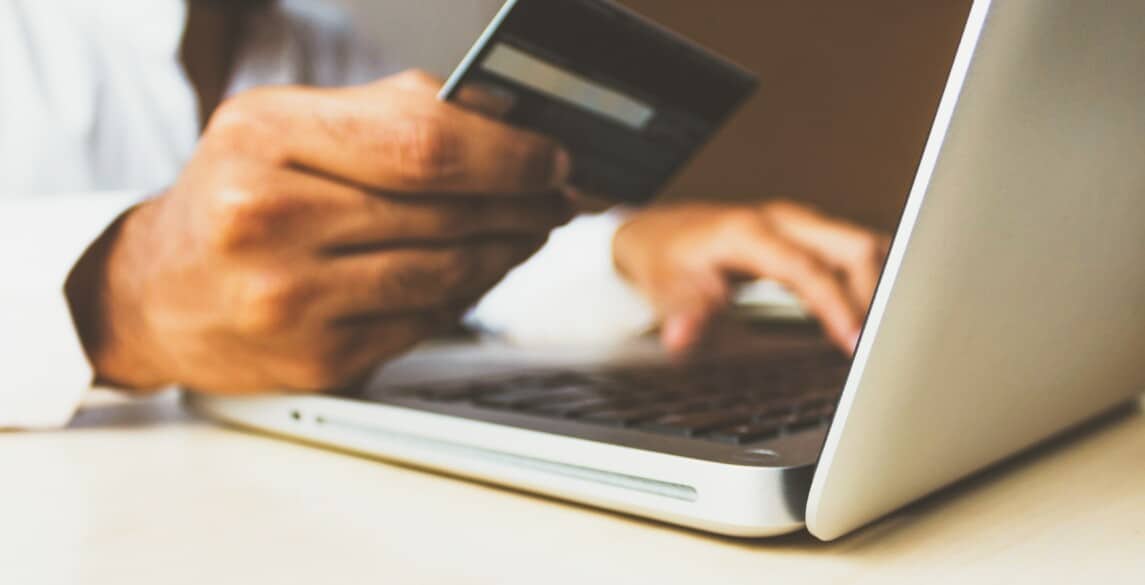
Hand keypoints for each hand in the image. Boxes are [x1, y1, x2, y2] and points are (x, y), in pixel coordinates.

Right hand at [70, 71, 572, 393]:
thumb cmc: (232, 197)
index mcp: (264, 137)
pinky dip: (465, 294)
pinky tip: (478, 271)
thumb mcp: (285, 126)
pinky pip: (425, 321)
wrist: (157, 293)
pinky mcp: (316, 359)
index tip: (552, 156)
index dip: (508, 152)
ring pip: (446, 273)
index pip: (423, 143)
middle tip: (557, 195)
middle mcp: (268, 219)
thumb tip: (505, 119)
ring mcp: (290, 299)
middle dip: (523, 202)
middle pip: (444, 210)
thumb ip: (390, 114)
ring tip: (528, 230)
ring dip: (506, 251)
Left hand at [613, 201, 890, 353]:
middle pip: (853, 246)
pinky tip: (877, 314)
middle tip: (882, 345)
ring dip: (881, 287)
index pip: (808, 268)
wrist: (661, 233)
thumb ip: (682, 313)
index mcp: (750, 232)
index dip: (836, 305)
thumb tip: (680, 338)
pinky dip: (873, 280)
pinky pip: (855, 253)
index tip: (855, 343)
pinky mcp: (810, 235)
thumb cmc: (667, 260)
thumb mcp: (665, 288)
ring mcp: (801, 224)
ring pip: (862, 245)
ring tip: (889, 334)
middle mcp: (783, 220)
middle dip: (876, 294)